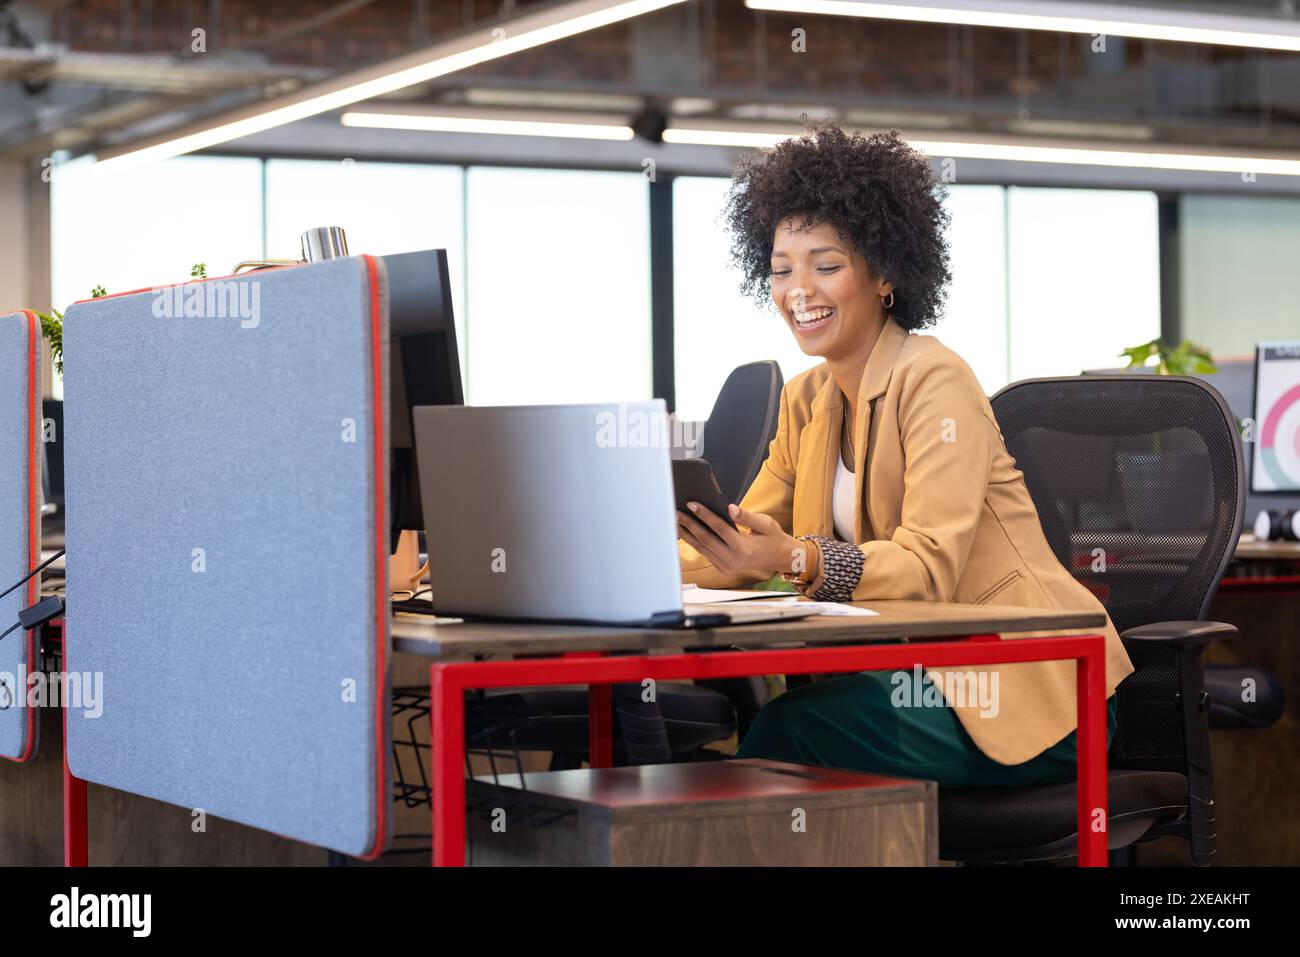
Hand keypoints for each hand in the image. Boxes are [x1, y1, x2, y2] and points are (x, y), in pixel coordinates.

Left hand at [676, 502, 802, 578]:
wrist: (778, 557)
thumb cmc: (772, 537)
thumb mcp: (765, 523)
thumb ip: (746, 516)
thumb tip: (730, 508)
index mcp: (744, 549)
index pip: (719, 528)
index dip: (704, 515)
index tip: (691, 504)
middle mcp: (733, 561)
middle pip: (706, 539)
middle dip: (689, 524)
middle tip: (675, 512)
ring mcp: (727, 567)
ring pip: (702, 548)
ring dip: (687, 534)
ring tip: (675, 521)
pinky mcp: (723, 569)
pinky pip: (705, 553)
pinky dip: (695, 542)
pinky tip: (686, 531)